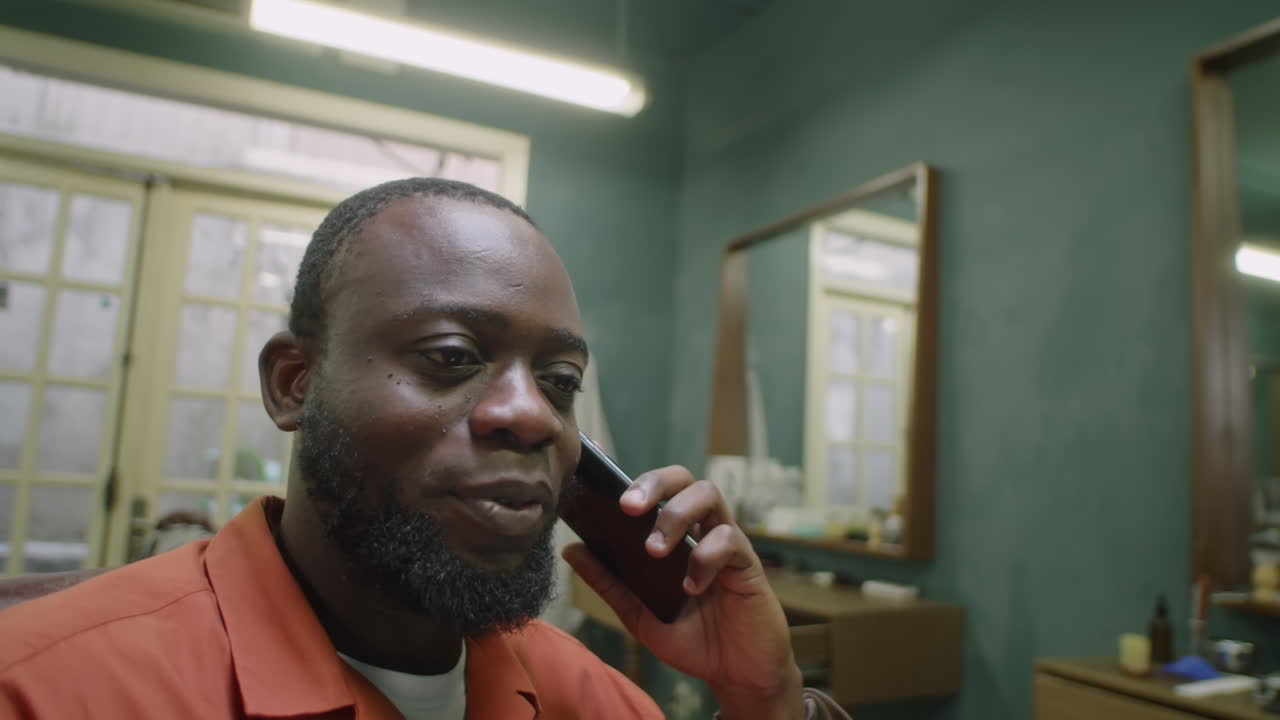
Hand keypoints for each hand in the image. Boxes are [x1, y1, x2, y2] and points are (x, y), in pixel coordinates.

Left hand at [561, 465, 802, 719]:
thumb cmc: (694, 641)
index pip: (659, 489)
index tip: (606, 488)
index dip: (635, 481)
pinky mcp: (748, 564)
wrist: (736, 676)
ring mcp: (728, 543)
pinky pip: (729, 540)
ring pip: (709, 496)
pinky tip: (691, 588)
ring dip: (676, 516)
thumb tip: (571, 550)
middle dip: (655, 484)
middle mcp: (703, 531)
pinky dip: (703, 559)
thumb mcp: (639, 613)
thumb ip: (609, 581)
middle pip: (685, 479)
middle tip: (628, 508)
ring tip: (654, 550)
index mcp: (678, 536)